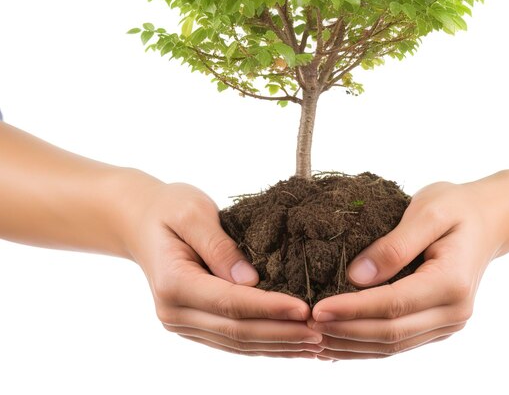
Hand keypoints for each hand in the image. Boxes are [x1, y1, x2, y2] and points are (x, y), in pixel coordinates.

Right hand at [124, 181, 322, 357]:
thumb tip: (250, 280)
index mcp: (174, 283)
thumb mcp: (193, 213)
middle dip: (281, 333)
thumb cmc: (170, 208)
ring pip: (236, 344)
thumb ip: (219, 245)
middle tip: (321, 334)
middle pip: (236, 332)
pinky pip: (232, 340)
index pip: (230, 303)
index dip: (269, 308)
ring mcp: (183, 322)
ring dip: (277, 345)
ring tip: (315, 344)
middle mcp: (175, 312)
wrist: (142, 221)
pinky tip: (290, 342)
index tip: (304, 309)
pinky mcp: (194, 323)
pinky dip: (263, 342)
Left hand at [309, 178, 508, 359]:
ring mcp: (447, 323)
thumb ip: (395, 245)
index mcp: (452, 283)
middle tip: (306, 325)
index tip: (316, 308)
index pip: (393, 305)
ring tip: (314, 338)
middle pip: (390, 333)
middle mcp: (453, 312)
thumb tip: (355, 276)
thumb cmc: (456, 207)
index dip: (352, 309)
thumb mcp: (427, 212)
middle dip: (346, 332)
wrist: (488, 219)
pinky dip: (367, 343)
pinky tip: (339, 340)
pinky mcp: (437, 324)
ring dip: (352, 345)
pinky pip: (398, 341)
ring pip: (393, 345)